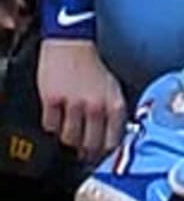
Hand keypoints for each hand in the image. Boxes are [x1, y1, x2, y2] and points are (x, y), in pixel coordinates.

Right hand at [40, 38, 124, 161]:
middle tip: (84, 152)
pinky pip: (51, 126)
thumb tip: (114, 135)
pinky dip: (53, 126)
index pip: (113, 141)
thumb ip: (114, 112)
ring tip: (71, 133)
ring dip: (69, 139)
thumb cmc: (94, 65)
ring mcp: (73, 104)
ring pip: (69, 138)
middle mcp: (96, 106)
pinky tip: (58, 119)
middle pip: (90, 145)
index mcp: (115, 104)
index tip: (102, 156)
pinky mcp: (52, 101)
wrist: (72, 44)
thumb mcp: (113, 88)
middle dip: (87, 152)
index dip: (106, 153)